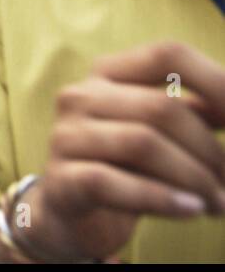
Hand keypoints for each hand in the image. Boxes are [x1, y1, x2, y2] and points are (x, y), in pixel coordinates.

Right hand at [22, 42, 224, 261]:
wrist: (74, 216)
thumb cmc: (128, 168)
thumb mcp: (163, 134)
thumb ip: (196, 113)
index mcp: (107, 74)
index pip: (167, 55)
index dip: (215, 82)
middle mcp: (79, 96)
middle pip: (162, 108)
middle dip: (210, 152)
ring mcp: (65, 137)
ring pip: (142, 143)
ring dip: (194, 179)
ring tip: (217, 204)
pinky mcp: (61, 180)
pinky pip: (112, 183)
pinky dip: (162, 199)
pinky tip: (190, 210)